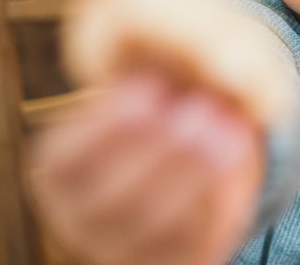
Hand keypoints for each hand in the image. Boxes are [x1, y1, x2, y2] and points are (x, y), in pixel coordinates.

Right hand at [30, 75, 264, 264]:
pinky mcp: (179, 261)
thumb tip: (185, 55)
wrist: (185, 160)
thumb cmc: (158, 106)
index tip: (150, 85)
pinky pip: (200, 241)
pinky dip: (223, 199)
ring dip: (198, 177)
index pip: (68, 163)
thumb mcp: (147, 80)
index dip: (106, 126)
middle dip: (161, 152)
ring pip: (160, 228)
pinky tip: (240, 157)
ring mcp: (129, 251)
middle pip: (114, 201)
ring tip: (230, 132)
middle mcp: (84, 222)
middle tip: (201, 111)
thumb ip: (157, 69)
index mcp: (59, 176)